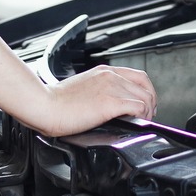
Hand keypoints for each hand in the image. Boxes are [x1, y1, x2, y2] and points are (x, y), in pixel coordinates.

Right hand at [25, 66, 157, 136]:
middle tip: (147, 115)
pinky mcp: (110, 103)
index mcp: (104, 72)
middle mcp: (110, 76)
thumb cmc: (57, 102)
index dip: (146, 91)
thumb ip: (99, 91)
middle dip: (151, 102)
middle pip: (146, 86)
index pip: (138, 76)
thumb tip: (109, 105)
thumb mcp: (83, 89)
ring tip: (141, 121)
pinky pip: (139, 108)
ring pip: (145, 97)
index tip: (144, 105)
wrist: (45, 106)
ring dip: (147, 112)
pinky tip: (135, 123)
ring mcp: (111, 88)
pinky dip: (142, 117)